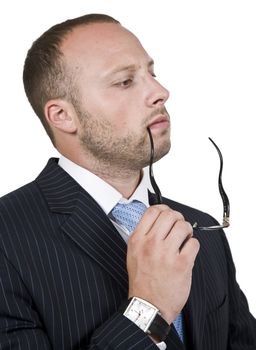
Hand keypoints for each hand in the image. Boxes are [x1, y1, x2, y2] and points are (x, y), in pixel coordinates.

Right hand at [127, 204, 199, 323]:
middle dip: (178, 218)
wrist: (148, 305)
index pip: (153, 211)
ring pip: (183, 226)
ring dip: (187, 230)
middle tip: (179, 226)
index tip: (168, 214)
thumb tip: (158, 219)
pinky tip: (188, 252)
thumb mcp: (133, 253)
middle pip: (170, 214)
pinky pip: (194, 243)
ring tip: (185, 239)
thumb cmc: (142, 281)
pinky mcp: (181, 264)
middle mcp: (151, 244)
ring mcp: (166, 254)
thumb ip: (143, 234)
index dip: (164, 208)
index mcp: (137, 239)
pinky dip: (193, 245)